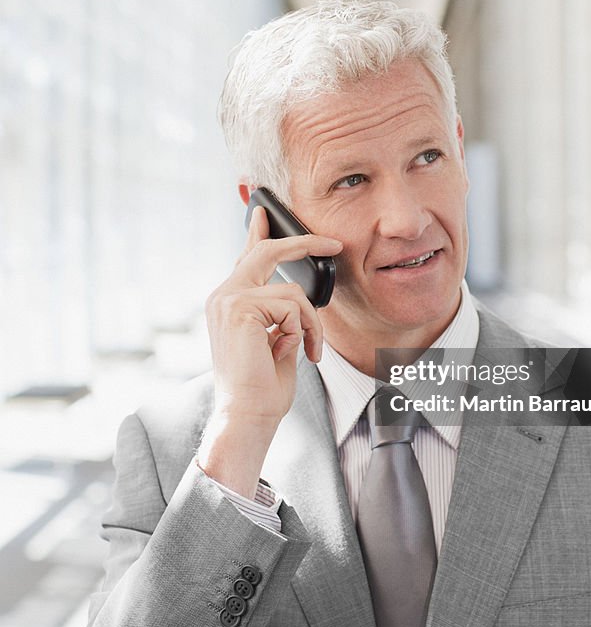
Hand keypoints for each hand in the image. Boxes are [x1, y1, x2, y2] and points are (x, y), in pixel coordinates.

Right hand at [198, 206, 341, 495]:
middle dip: (302, 243)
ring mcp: (229, 300)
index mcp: (228, 303)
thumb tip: (295, 297)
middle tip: (332, 244)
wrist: (247, 415)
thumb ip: (280, 314)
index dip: (257, 233)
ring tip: (310, 350)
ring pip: (292, 291)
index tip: (263, 211)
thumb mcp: (276, 341)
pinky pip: (293, 305)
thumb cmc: (262, 387)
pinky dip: (306, 330)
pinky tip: (299, 352)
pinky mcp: (240, 308)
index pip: (246, 258)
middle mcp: (223, 296)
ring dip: (312, 323)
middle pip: (266, 252)